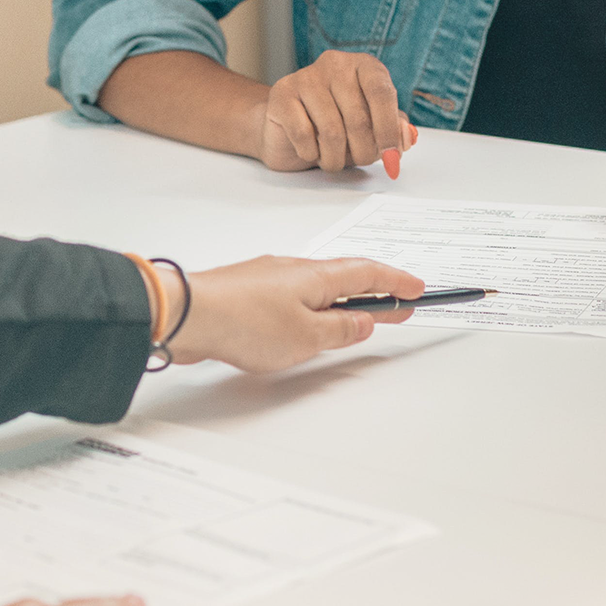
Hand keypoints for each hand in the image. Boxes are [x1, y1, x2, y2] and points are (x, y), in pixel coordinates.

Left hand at [169, 255, 423, 370]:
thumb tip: (362, 322)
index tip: (417, 290)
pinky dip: (313, 305)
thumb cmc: (244, 322)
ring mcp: (270, 277)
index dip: (396, 282)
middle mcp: (295, 269)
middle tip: (397, 305)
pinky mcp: (248, 291)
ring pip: (318, 285)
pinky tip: (307, 322)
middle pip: (345, 276)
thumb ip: (339, 331)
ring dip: (342, 299)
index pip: (369, 273)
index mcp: (317, 276)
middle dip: (374, 291)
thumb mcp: (306, 337)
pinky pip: (293, 294)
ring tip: (356, 318)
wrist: (188, 314)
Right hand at [258, 50, 415, 171]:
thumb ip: (393, 130)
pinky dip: (311, 154)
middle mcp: (336, 64)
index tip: (392, 158)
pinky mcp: (282, 93)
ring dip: (336, 158)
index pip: (382, 93)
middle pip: (358, 118)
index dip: (388, 130)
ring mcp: (306, 77)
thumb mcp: (372, 129)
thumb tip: (407, 137)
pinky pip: (303, 134)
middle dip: (363, 152)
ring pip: (331, 131)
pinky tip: (311, 150)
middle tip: (360, 160)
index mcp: (364, 66)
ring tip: (333, 159)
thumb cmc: (335, 126)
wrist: (287, 131)